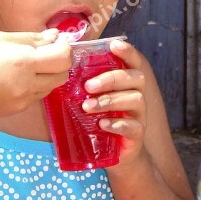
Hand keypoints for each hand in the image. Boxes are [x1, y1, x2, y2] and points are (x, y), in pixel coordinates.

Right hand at [0, 29, 70, 124]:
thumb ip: (30, 38)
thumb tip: (54, 36)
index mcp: (23, 62)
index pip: (62, 57)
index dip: (65, 47)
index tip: (58, 40)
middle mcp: (27, 84)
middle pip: (63, 74)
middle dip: (61, 62)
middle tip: (48, 51)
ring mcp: (23, 99)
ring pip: (51, 86)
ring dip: (49, 74)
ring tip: (28, 64)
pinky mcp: (18, 109)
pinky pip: (37, 95)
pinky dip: (36, 84)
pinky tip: (17, 77)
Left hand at [80, 38, 146, 164]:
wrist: (114, 155)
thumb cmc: (99, 120)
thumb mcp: (93, 100)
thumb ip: (85, 84)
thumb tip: (60, 67)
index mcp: (127, 82)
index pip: (133, 61)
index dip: (127, 51)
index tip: (114, 45)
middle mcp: (137, 94)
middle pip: (134, 77)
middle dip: (111, 78)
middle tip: (88, 86)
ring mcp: (140, 115)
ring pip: (135, 99)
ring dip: (110, 100)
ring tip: (88, 107)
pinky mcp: (137, 134)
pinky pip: (133, 126)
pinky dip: (117, 123)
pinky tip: (102, 124)